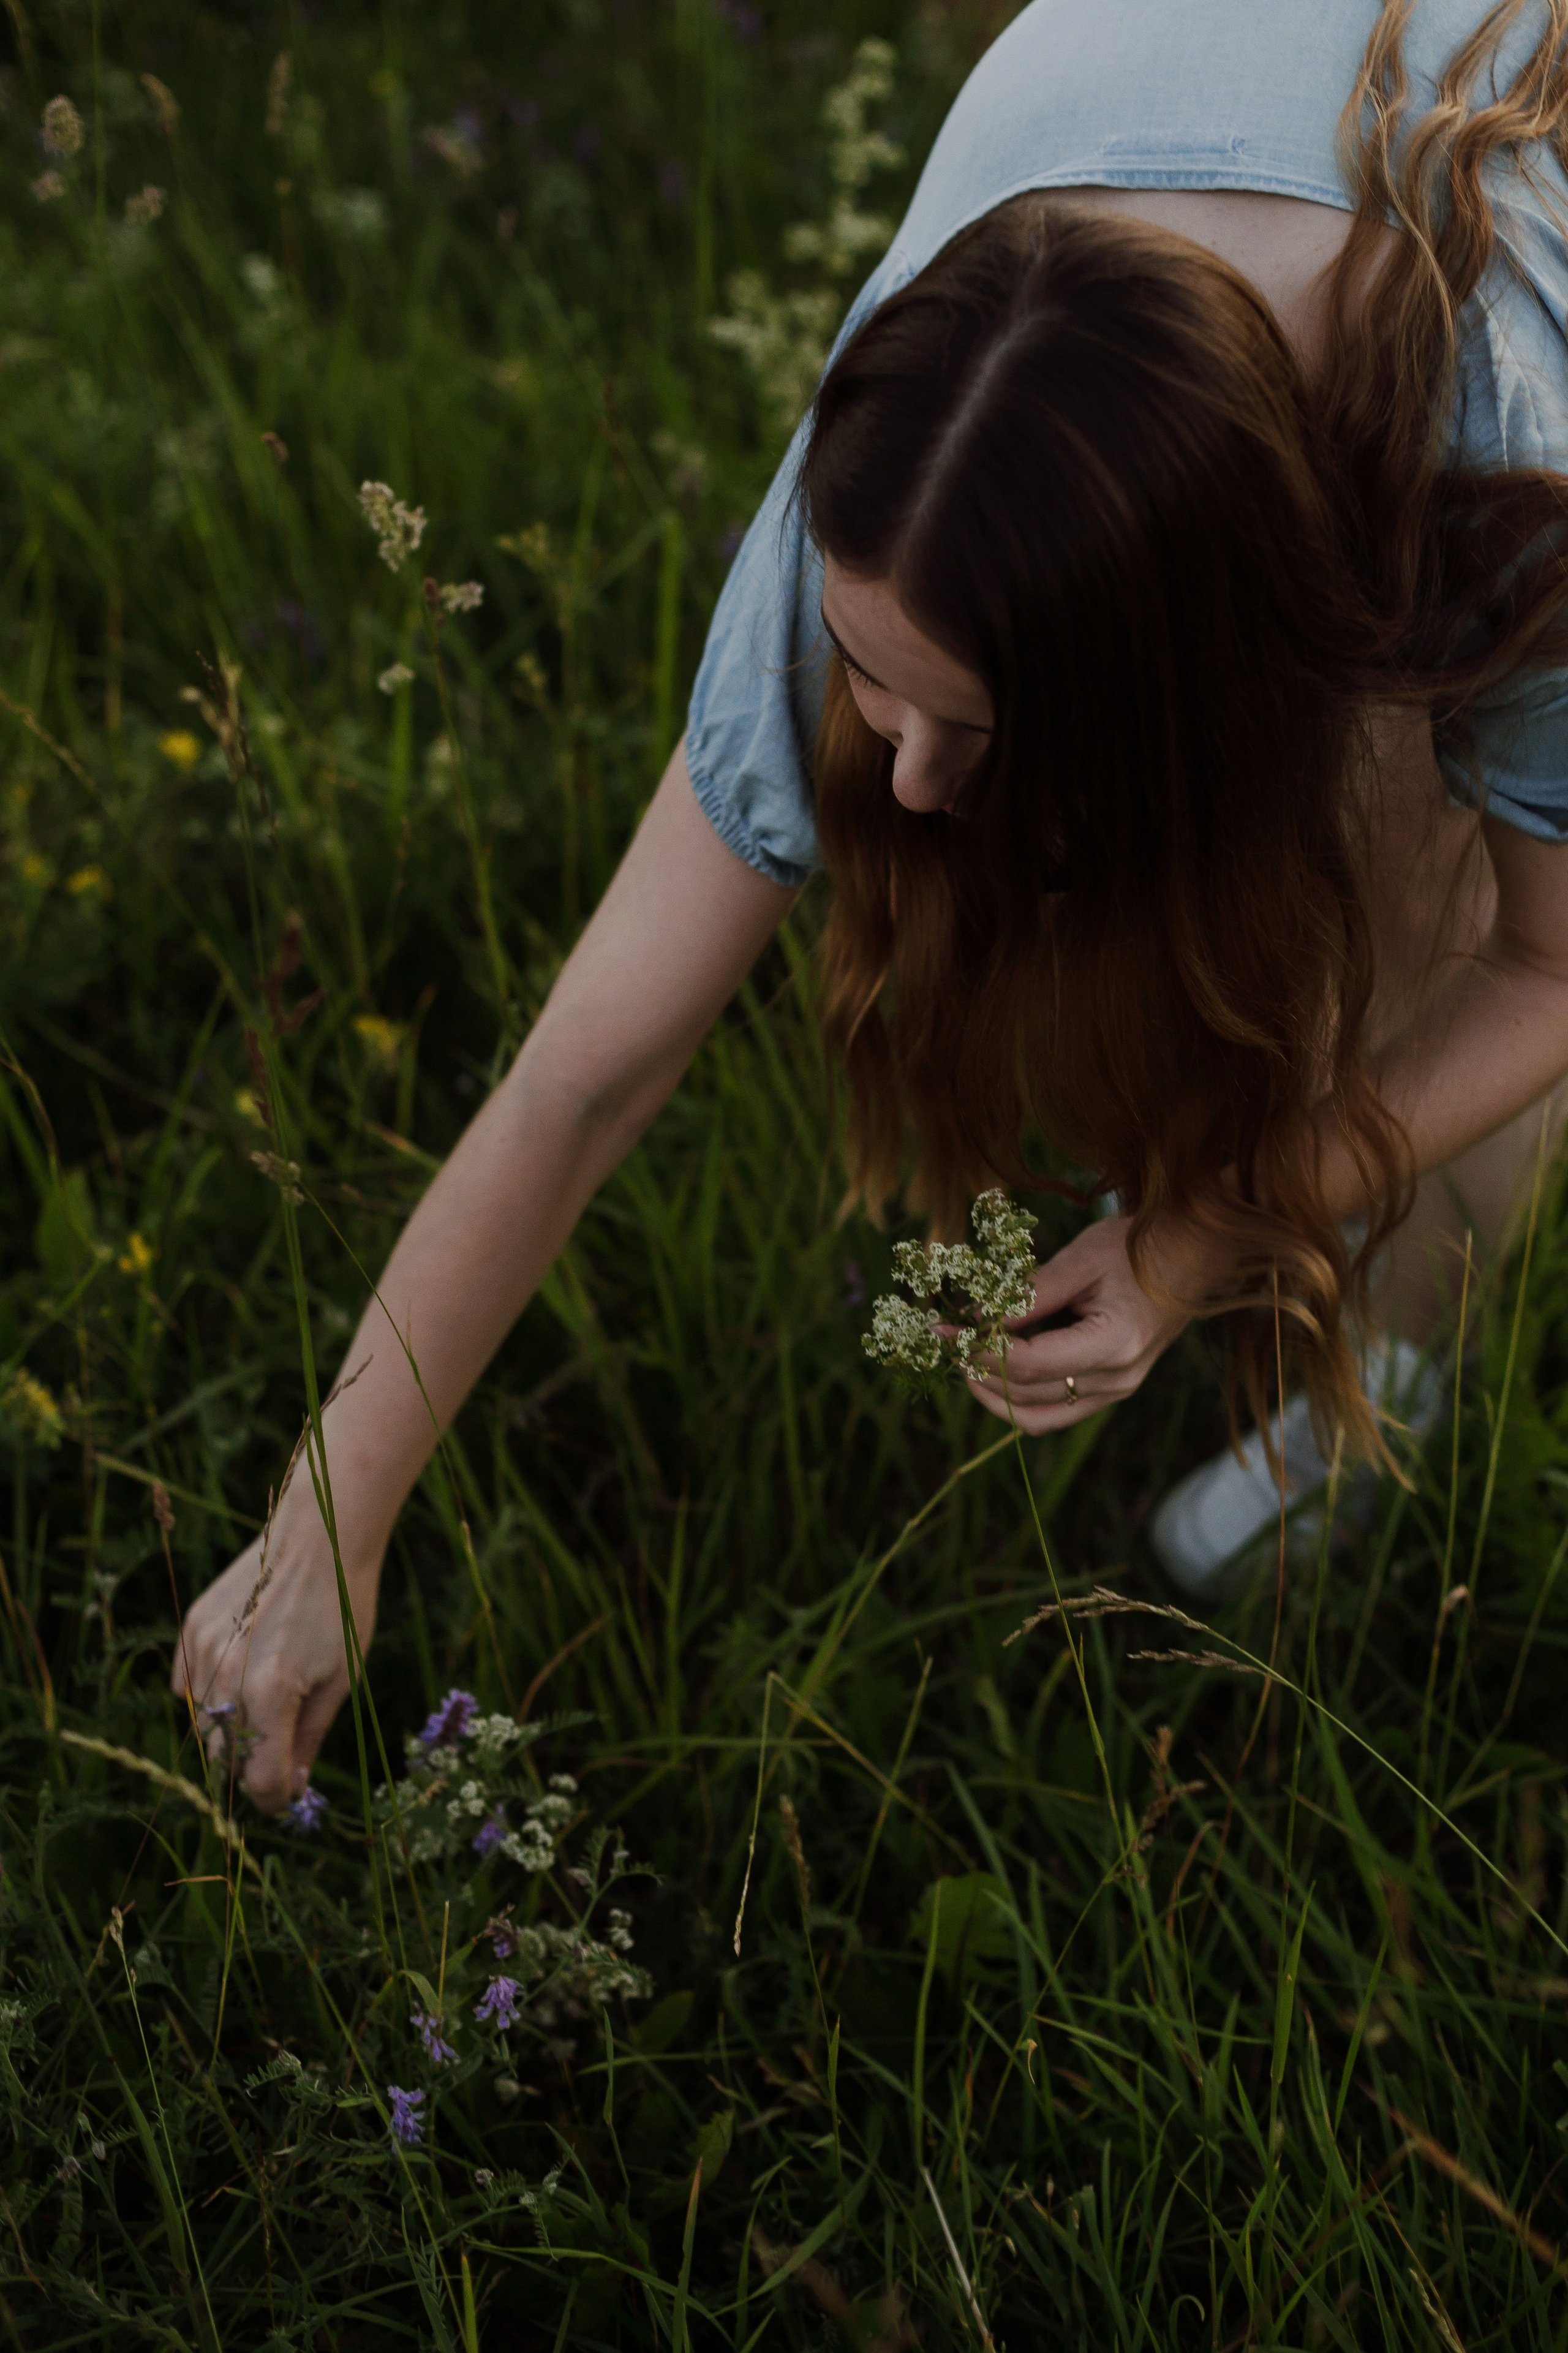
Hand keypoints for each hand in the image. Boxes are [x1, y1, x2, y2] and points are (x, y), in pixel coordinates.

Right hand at [170, 1479, 381, 1815]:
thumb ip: (309, 1739)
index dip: (279, 1799)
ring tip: (270, 1690)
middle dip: (255, 1764)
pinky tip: (243, 1669)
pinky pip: (188, 1687)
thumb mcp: (342, 1679)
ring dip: (233, 1727)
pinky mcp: (191, 1629)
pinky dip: (211, 1693)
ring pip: (206, 1725)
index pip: (260, 1783)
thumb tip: (292, 1789)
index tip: (291, 1794)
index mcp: (272, 1695)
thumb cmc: (342, 1605)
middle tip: (284, 1744)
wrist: (320, 1534)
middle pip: (227, 1761)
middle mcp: (227, 1678)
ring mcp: (203, 1652)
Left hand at [965, 1211, 1216, 1435]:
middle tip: (947, 1341)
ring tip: (964, 1359)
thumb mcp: (1081, 1259)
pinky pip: (1055, 1412)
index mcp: (1114, 1344)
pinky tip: (995, 1372)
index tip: (945, 1329)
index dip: (980, 1350)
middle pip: (1027, 1394)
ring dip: (994, 1394)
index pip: (1029, 1364)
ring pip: (1037, 1417)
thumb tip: (977, 1320)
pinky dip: (1019, 1399)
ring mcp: (1117, 1391)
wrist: (1193, 1255)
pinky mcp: (1112, 1391)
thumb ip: (1031, 1295)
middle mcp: (1118, 1379)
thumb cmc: (1139, 1247)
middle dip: (978, 1369)